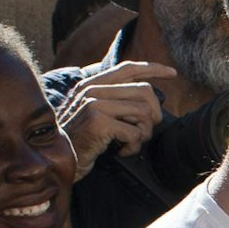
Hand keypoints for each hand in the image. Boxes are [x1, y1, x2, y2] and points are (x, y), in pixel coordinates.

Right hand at [56, 60, 174, 177]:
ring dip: (144, 133)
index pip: (128, 68)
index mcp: (92, 84)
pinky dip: (134, 146)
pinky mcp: (98, 121)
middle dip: (153, 115)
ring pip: (144, 112)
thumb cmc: (81, 139)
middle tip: (143, 131)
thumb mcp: (95, 113)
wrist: (55, 158)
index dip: (153, 69)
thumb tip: (149, 95)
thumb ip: (115, 100)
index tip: (172, 73)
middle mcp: (92, 89)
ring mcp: (93, 103)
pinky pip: (136, 132)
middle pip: (146, 92)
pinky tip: (121, 150)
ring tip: (130, 142)